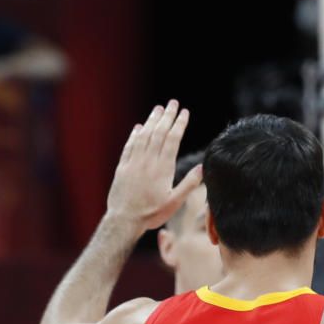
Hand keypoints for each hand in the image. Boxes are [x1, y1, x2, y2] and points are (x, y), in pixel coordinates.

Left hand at [106, 100, 200, 233]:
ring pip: (143, 136)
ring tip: (158, 109)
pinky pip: (129, 146)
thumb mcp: (174, 203)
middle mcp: (147, 161)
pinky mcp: (122, 167)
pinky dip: (134, 135)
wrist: (123, 220)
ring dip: (151, 121)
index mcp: (162, 168)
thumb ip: (188, 184)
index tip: (185, 113)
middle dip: (167, 117)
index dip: (179, 125)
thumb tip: (202, 168)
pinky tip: (138, 127)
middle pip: (158, 133)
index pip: (172, 140)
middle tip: (173, 103)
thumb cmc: (151, 214)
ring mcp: (133, 163)